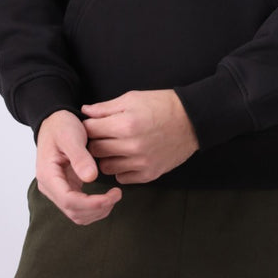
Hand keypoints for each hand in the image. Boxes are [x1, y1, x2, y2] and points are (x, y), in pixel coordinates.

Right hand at [35, 110, 121, 223]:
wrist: (54, 121)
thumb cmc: (61, 126)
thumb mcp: (70, 136)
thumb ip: (80, 156)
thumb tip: (91, 178)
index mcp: (48, 175)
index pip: (69, 200)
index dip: (91, 204)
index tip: (111, 196)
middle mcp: (50, 187)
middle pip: (73, 211)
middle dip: (97, 208)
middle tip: (117, 194)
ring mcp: (57, 189)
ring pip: (77, 214)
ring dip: (97, 211)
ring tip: (114, 196)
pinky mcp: (66, 188)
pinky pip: (79, 208)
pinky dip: (94, 208)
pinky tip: (106, 197)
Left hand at [82, 90, 198, 184]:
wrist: (192, 120)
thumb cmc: (162, 105)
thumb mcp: (132, 98)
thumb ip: (106, 108)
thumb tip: (85, 111)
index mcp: (125, 124)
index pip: (90, 130)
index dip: (88, 126)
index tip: (92, 125)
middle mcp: (132, 146)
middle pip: (95, 150)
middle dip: (94, 142)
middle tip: (102, 136)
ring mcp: (141, 162)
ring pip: (106, 167)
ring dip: (106, 157)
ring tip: (114, 147)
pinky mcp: (150, 174)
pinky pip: (123, 178)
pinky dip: (121, 169)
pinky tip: (126, 157)